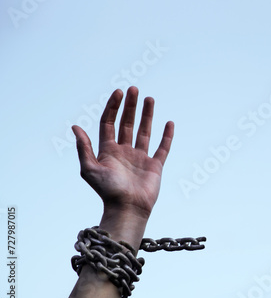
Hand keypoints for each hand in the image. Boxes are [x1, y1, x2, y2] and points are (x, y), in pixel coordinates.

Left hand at [72, 86, 173, 218]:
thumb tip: (75, 126)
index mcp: (108, 151)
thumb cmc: (108, 191)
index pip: (109, 123)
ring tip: (149, 98)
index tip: (119, 93)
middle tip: (134, 89)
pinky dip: (167, 136)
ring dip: (147, 115)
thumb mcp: (90, 168)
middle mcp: (124, 152)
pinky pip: (162, 148)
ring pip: (144, 131)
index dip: (113, 107)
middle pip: (127, 123)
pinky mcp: (155, 165)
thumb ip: (84, 148)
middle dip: (130, 106)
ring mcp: (140, 158)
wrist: (128, 208)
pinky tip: (169, 122)